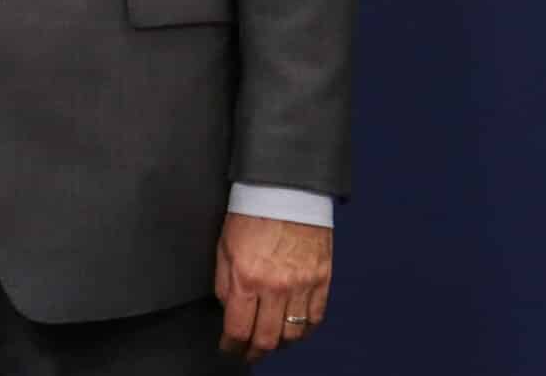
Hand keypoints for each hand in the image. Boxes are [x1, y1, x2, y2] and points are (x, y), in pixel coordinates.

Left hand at [216, 213, 332, 360]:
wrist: (285, 190)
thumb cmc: (250, 214)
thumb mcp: (223, 247)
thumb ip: (224, 283)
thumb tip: (228, 310)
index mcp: (246, 278)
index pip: (239, 328)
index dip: (232, 346)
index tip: (228, 348)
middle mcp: (276, 287)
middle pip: (267, 339)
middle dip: (254, 352)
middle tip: (247, 354)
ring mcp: (303, 286)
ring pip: (294, 334)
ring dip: (280, 344)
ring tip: (270, 342)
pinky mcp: (322, 280)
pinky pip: (316, 318)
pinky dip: (305, 330)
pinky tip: (295, 330)